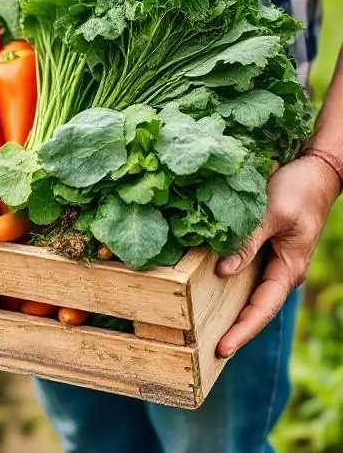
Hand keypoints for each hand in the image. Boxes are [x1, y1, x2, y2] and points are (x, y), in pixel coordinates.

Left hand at [215, 154, 339, 357]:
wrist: (314, 170)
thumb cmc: (299, 191)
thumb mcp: (272, 215)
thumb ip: (248, 241)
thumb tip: (222, 271)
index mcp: (289, 269)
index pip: (263, 309)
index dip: (242, 330)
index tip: (221, 349)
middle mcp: (280, 270)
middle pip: (255, 307)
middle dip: (234, 328)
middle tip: (205, 348)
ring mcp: (271, 259)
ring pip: (247, 291)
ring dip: (229, 307)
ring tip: (203, 325)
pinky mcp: (261, 246)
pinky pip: (243, 270)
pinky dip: (227, 281)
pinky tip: (207, 286)